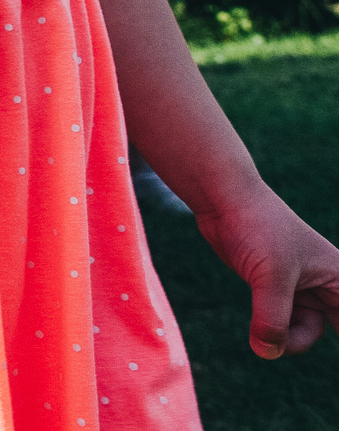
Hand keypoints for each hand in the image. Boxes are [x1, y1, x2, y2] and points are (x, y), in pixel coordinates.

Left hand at [191, 183, 338, 357]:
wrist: (223, 198)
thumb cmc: (257, 228)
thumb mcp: (270, 277)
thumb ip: (272, 319)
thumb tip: (267, 353)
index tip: (318, 320)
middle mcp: (325, 283)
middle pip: (332, 328)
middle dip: (308, 340)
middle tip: (287, 338)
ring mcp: (299, 285)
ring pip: (303, 328)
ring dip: (285, 337)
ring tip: (265, 338)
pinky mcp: (273, 286)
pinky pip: (281, 319)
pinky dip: (271, 328)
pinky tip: (261, 336)